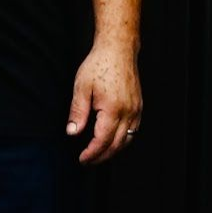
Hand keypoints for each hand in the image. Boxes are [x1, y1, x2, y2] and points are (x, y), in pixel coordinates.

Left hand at [67, 38, 142, 163]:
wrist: (118, 51)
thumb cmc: (98, 66)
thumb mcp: (81, 88)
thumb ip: (78, 112)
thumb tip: (72, 133)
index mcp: (113, 110)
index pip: (102, 141)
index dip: (91, 153)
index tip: (81, 159)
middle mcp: (129, 113)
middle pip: (117, 144)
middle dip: (101, 156)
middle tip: (87, 161)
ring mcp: (136, 110)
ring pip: (127, 139)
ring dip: (113, 150)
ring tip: (98, 154)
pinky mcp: (138, 107)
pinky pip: (133, 130)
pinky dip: (122, 140)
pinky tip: (112, 140)